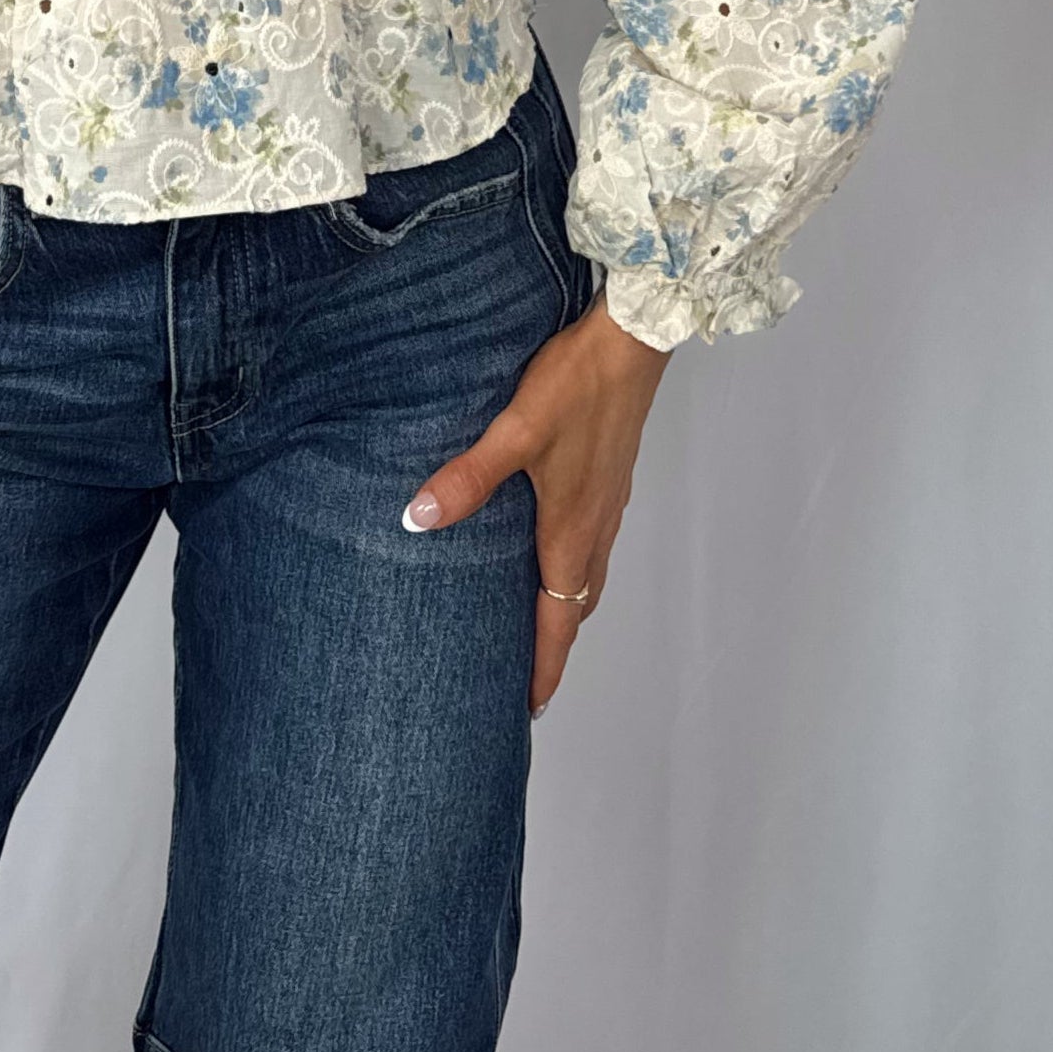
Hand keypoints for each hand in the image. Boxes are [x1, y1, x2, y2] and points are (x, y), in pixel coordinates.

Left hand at [400, 296, 669, 716]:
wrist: (634, 341)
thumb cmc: (578, 385)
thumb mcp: (515, 431)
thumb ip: (468, 478)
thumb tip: (419, 518)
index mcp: (573, 533)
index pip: (558, 624)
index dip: (543, 669)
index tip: (529, 709)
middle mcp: (597, 528)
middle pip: (575, 607)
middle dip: (552, 646)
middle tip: (523, 675)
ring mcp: (609, 503)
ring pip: (587, 575)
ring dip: (563, 606)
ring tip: (532, 621)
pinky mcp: (610, 478)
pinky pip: (593, 543)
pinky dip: (572, 567)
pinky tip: (548, 545)